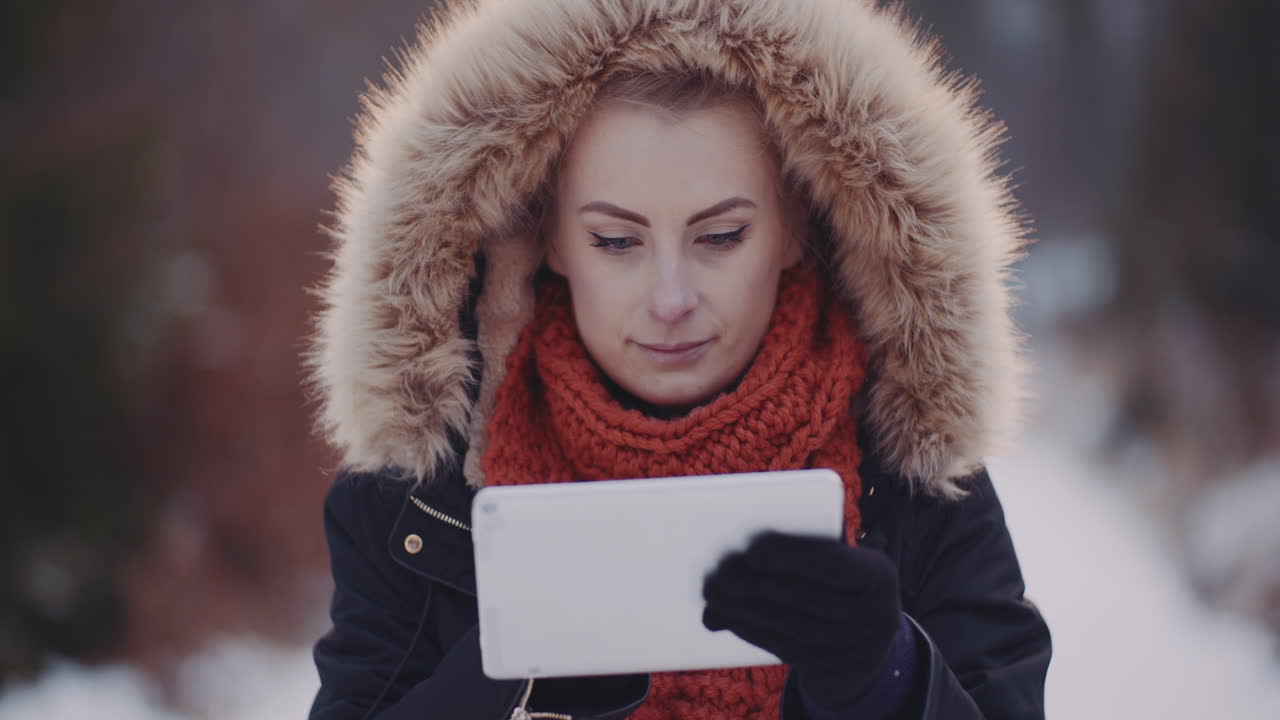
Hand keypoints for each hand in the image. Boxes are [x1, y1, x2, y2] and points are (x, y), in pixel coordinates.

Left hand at [701, 531, 901, 708]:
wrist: (868, 645)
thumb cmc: (843, 586)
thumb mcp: (846, 567)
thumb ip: (811, 553)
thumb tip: (750, 551)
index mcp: (879, 575)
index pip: (834, 564)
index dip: (792, 557)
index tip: (755, 549)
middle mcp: (874, 615)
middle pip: (804, 597)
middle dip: (755, 584)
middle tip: (721, 572)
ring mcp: (853, 647)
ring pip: (788, 624)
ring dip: (743, 608)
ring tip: (714, 593)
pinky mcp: (830, 669)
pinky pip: (782, 646)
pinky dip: (750, 629)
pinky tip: (728, 616)